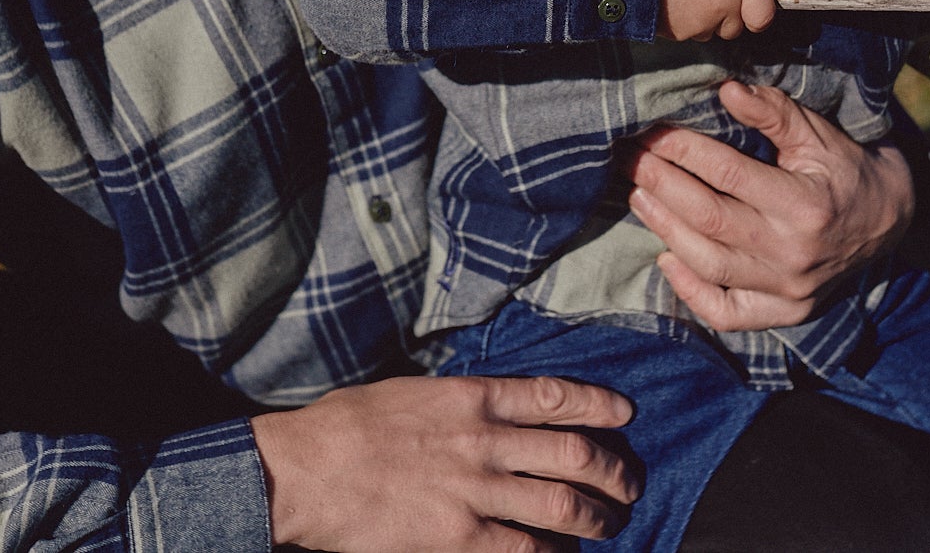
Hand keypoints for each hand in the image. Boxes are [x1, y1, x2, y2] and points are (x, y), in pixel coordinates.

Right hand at [250, 374, 638, 551]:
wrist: (304, 472)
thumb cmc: (345, 427)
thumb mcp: (409, 393)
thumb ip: (457, 402)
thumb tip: (491, 410)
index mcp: (470, 397)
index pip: (554, 396)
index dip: (598, 405)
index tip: (623, 414)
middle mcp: (483, 441)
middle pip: (574, 453)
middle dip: (612, 470)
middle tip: (626, 483)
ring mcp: (474, 492)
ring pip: (562, 504)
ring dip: (596, 517)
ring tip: (607, 523)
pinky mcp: (458, 538)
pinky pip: (526, 549)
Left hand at [620, 80, 913, 331]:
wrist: (890, 220)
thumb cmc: (845, 169)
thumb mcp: (818, 135)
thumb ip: (774, 113)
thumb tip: (727, 89)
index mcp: (806, 204)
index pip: (729, 174)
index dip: (684, 150)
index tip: (654, 132)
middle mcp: (794, 253)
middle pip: (709, 219)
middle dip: (661, 185)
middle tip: (630, 160)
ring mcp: (788, 290)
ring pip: (710, 264)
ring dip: (665, 229)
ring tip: (637, 196)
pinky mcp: (784, 312)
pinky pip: (726, 313)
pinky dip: (690, 291)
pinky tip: (666, 259)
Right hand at [659, 0, 776, 40]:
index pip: (764, 14)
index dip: (758, 10)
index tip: (750, 2)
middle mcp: (723, 8)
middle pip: (736, 26)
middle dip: (726, 13)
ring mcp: (698, 25)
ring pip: (709, 31)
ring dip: (704, 18)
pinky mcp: (675, 34)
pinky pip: (687, 32)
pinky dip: (682, 21)